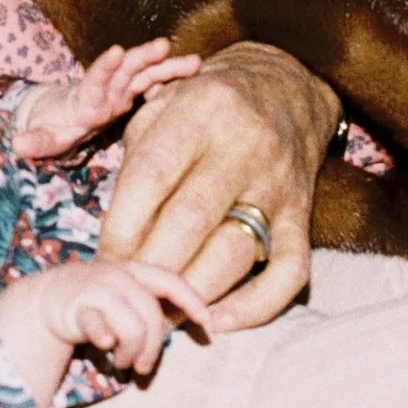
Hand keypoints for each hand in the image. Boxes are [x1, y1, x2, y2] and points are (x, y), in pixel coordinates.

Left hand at [15, 41, 202, 158]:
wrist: (62, 110)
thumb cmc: (55, 125)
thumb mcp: (47, 136)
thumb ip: (37, 141)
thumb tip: (16, 144)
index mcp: (87, 99)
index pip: (95, 80)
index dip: (104, 66)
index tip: (115, 51)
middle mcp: (106, 88)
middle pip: (125, 70)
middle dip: (143, 57)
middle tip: (163, 46)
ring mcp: (121, 88)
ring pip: (144, 73)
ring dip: (166, 66)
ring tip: (194, 61)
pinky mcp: (132, 92)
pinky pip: (154, 82)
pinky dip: (171, 78)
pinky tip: (196, 76)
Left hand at [99, 40, 337, 329]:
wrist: (283, 88)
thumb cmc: (204, 104)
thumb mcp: (162, 105)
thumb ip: (136, 160)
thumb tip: (114, 235)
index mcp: (200, 111)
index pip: (153, 175)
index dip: (122, 225)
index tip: (102, 261)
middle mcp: (244, 148)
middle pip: (191, 220)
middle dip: (150, 266)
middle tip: (124, 294)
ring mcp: (279, 186)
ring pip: (236, 252)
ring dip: (192, 293)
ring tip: (159, 311)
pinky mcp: (305, 217)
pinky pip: (289, 273)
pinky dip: (256, 307)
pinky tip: (217, 319)